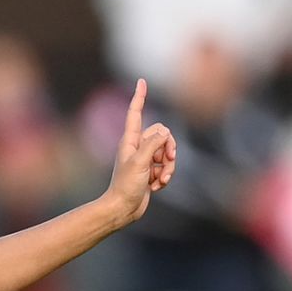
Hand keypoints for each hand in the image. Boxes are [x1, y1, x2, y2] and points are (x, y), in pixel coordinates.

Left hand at [103, 79, 175, 227]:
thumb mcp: (140, 162)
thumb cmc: (125, 186)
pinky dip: (165, 176)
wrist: (122, 210)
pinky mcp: (150, 171)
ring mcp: (144, 159)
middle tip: (167, 161)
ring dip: (169, 166)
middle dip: (169, 147)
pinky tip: (157, 186)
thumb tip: (165, 132)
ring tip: (161, 179)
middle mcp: (137, 147)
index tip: (142, 81)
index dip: (139, 97)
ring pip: (167, 151)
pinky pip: (166, 166)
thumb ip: (153, 143)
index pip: (135, 112)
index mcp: (130, 140)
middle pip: (163, 133)